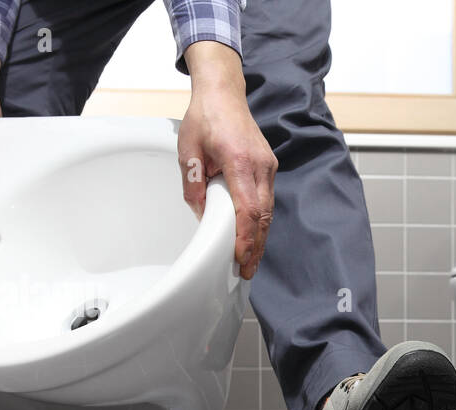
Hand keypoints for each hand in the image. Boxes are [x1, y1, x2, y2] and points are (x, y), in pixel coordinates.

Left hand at [180, 42, 277, 279]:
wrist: (223, 93)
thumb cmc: (205, 117)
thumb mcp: (187, 149)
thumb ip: (193, 183)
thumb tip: (200, 212)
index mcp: (239, 160)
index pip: (248, 208)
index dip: (245, 237)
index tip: (240, 258)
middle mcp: (260, 165)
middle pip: (263, 216)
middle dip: (255, 246)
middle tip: (247, 271)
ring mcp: (268, 167)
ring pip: (268, 211)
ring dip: (259, 237)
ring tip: (249, 259)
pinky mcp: (268, 168)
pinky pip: (267, 201)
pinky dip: (260, 221)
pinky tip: (252, 235)